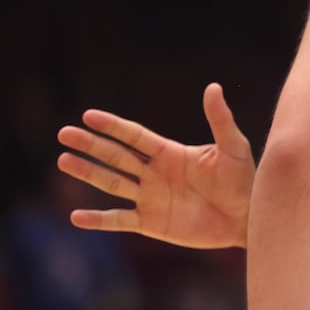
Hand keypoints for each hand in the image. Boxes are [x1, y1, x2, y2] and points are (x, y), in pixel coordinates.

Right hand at [57, 82, 255, 248]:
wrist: (246, 216)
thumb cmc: (242, 179)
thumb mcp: (233, 147)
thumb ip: (220, 120)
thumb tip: (213, 87)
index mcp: (170, 152)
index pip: (135, 136)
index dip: (113, 126)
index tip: (88, 116)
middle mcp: (154, 173)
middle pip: (116, 156)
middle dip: (91, 145)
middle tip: (64, 134)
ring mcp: (150, 198)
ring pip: (112, 183)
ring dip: (88, 173)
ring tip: (63, 160)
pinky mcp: (151, 223)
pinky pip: (119, 220)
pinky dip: (98, 220)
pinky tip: (76, 217)